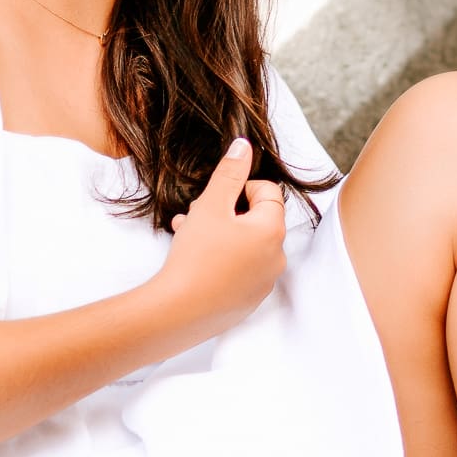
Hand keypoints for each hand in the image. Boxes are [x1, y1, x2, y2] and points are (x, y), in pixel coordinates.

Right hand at [162, 138, 286, 334]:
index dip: (240, 188)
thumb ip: (229, 172)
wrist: (180, 311)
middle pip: (256, 219)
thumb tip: (244, 146)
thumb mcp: (211, 205)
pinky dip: (221, 258)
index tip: (216, 198)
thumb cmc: (197, 255)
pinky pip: (239, 269)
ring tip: (187, 233)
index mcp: (272, 231)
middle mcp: (276, 257)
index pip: (268, 193)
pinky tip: (194, 258)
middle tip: (197, 214)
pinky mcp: (248, 300)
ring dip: (219, 233)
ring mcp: (264, 282)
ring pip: (244, 244)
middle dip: (225, 211)